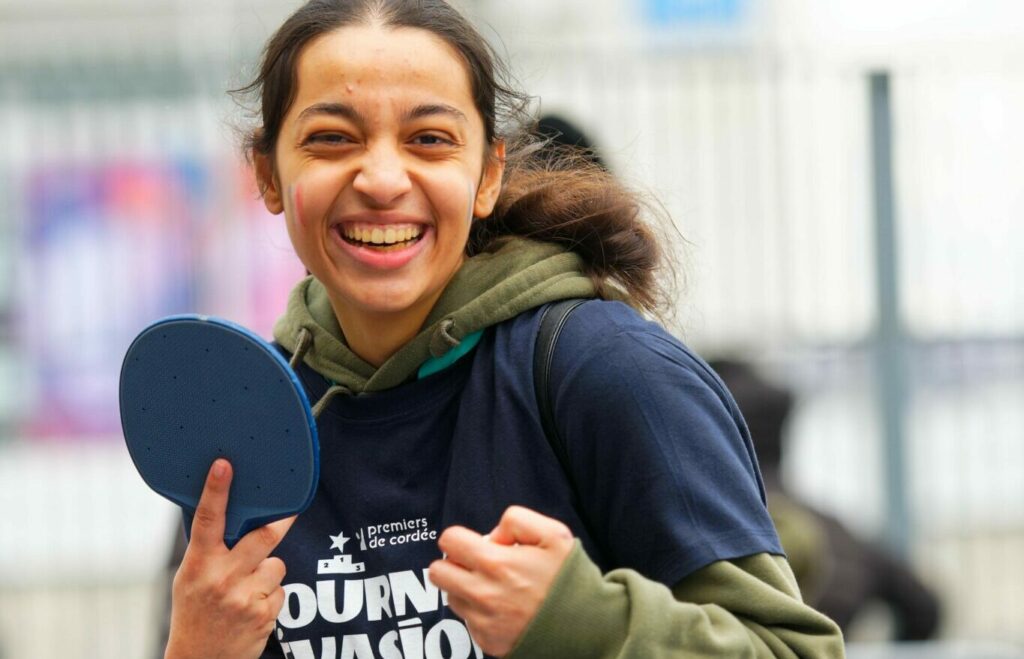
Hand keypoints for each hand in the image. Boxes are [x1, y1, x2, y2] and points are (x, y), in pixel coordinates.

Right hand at [165, 459, 294, 658]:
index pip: (208, 520)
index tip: (224, 465)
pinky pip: (280, 589)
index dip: (217, 490)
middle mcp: (222, 578)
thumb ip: (210, 551)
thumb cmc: (194, 613)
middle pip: (264, 536)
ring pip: (276, 564)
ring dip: (268, 572)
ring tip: (246, 590)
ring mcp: (244, 597)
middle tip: (290, 509)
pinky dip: (270, 596)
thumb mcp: (190, 579)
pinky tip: (251, 609)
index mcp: (198, 564)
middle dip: (281, 522)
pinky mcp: (264, 614)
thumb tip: (232, 515)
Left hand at [428, 506, 574, 656]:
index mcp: (495, 563)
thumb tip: (492, 535)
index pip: (449, 541)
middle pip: (438, 572)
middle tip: (477, 565)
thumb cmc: (570, 578)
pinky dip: (480, 613)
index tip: (476, 544)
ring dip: (466, 589)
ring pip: (451, 597)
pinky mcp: (487, 642)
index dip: (461, 538)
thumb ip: (517, 520)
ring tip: (496, 587)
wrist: (588, 627)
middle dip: (454, 563)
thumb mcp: (554, 534)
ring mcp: (483, 621)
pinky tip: (505, 609)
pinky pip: (469, 621)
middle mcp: (482, 594)